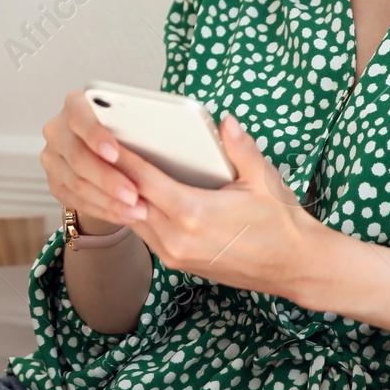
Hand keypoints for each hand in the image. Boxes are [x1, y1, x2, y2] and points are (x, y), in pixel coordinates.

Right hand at [38, 89, 148, 236]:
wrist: (105, 148)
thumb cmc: (128, 128)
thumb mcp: (136, 119)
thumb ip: (141, 122)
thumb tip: (167, 131)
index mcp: (76, 104)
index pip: (80, 117)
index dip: (96, 136)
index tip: (115, 153)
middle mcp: (58, 130)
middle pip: (78, 156)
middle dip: (108, 179)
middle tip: (133, 194)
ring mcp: (53, 158)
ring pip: (78, 184)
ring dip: (110, 201)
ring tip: (137, 210)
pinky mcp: (56, 183)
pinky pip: (78, 202)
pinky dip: (104, 210)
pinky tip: (126, 215)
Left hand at [113, 110, 317, 295]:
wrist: (293, 267)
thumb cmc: (281, 222)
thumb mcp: (265, 179)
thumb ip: (241, 148)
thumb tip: (226, 122)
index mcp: (194, 213)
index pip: (144, 181)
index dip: (122, 159)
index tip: (103, 140)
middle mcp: (177, 238)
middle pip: (130, 200)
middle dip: (112, 175)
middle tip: (96, 148)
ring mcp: (175, 255)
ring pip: (133, 220)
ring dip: (120, 197)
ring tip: (107, 169)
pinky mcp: (178, 264)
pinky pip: (145, 234)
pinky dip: (135, 213)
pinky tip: (132, 195)